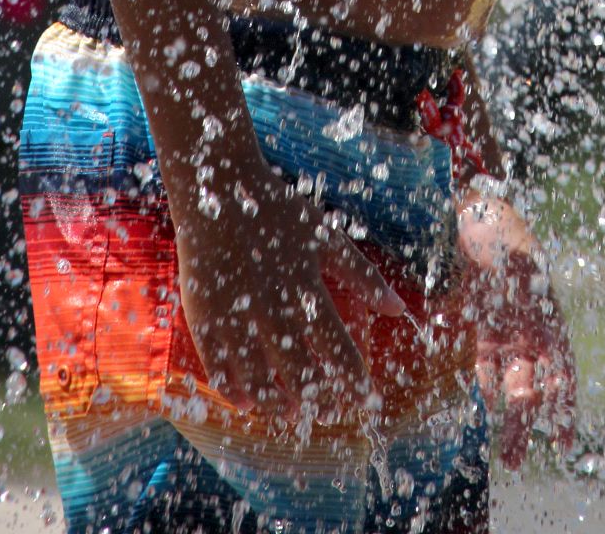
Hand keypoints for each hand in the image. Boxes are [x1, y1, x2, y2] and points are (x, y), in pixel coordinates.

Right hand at [174, 163, 407, 417]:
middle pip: (299, 371)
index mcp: (306, 288)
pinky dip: (232, 387)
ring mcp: (237, 313)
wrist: (220, 188)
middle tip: (328, 415)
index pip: (336, 347)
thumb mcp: (326, 237)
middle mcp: (273, 307)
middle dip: (317, 400)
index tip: (367, 401)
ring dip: (276, 403)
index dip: (353, 380)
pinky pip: (218, 364)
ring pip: (259, 377)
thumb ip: (363, 275)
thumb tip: (399, 309)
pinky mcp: (205, 314)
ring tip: (290, 414)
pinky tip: (245, 401)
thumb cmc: (278, 212)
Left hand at [457, 186, 575, 468]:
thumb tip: (517, 282)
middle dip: (526, 422)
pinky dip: (482, 381)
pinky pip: (482, 359)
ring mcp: (504, 327)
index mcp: (547, 315)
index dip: (565, 404)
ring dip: (506, 415)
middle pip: (532, 384)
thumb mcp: (512, 247)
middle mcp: (529, 328)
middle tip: (513, 460)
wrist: (475, 206)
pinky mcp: (478, 322)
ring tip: (503, 454)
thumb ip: (515, 269)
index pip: (562, 369)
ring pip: (508, 381)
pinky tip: (481, 402)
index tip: (563, 441)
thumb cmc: (500, 224)